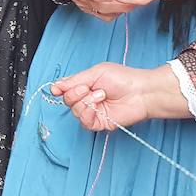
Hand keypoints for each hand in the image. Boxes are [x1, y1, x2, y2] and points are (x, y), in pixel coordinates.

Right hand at [49, 62, 169, 130]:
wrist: (140, 91)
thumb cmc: (123, 78)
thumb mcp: (95, 72)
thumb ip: (73, 80)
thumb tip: (55, 86)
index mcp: (84, 85)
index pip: (65, 89)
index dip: (60, 89)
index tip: (57, 89)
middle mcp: (87, 99)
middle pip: (67, 101)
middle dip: (75, 94)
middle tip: (87, 87)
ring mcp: (93, 112)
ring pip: (75, 112)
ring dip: (86, 101)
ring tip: (101, 94)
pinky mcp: (99, 123)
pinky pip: (84, 122)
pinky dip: (89, 112)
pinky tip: (99, 104)